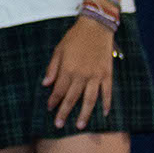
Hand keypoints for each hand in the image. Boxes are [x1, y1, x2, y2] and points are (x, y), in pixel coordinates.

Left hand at [42, 14, 119, 128]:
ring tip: (80, 126)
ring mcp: (96, 76)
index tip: (49, 109)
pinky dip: (107, 104)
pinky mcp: (107, 74)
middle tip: (58, 125)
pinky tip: (104, 114)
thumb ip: (52, 68)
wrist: (96, 26)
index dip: (53, 101)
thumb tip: (45, 84)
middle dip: (65, 113)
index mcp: (68, 69)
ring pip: (90, 100)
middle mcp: (82, 75)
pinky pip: (107, 92)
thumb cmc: (75, 37)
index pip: (59, 91)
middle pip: (72, 98)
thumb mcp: (58, 50)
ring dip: (84, 114)